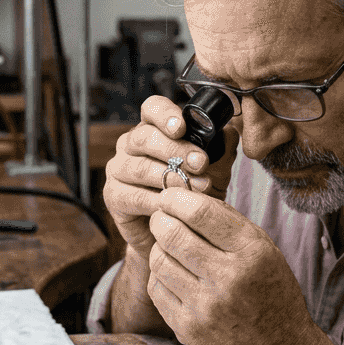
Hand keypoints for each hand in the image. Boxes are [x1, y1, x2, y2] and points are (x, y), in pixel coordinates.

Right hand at [103, 95, 237, 255]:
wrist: (176, 235)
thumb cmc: (192, 195)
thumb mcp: (214, 170)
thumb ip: (221, 151)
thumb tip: (230, 133)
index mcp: (153, 129)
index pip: (152, 109)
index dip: (165, 114)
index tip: (182, 128)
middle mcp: (130, 145)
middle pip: (144, 137)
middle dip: (176, 150)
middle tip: (201, 163)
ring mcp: (118, 169)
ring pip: (139, 166)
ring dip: (170, 177)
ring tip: (198, 187)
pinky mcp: (113, 196)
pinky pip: (133, 195)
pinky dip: (155, 201)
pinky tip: (173, 206)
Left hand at [145, 187, 323, 344]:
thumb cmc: (271, 290)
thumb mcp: (264, 249)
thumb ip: (227, 222)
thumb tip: (184, 194)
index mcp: (251, 252)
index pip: (200, 212)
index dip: (176, 198)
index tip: (170, 196)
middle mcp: (228, 279)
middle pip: (172, 233)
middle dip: (161, 218)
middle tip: (162, 217)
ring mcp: (205, 307)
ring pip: (158, 259)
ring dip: (159, 246)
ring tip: (170, 246)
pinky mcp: (187, 328)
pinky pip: (157, 287)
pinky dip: (160, 274)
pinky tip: (173, 272)